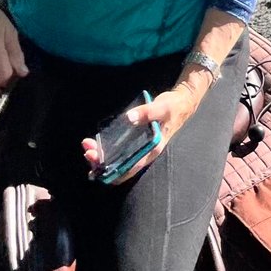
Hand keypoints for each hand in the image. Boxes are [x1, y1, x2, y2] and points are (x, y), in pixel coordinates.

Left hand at [80, 84, 198, 181]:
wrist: (182, 102)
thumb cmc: (173, 107)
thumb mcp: (162, 108)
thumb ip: (147, 112)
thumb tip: (128, 118)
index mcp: (151, 149)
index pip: (128, 167)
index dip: (111, 168)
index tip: (95, 161)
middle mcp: (144, 153)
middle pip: (119, 166)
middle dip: (101, 162)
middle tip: (87, 150)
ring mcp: (140, 148)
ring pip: (118, 159)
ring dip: (101, 157)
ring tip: (87, 146)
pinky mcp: (137, 141)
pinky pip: (120, 150)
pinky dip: (107, 150)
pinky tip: (97, 145)